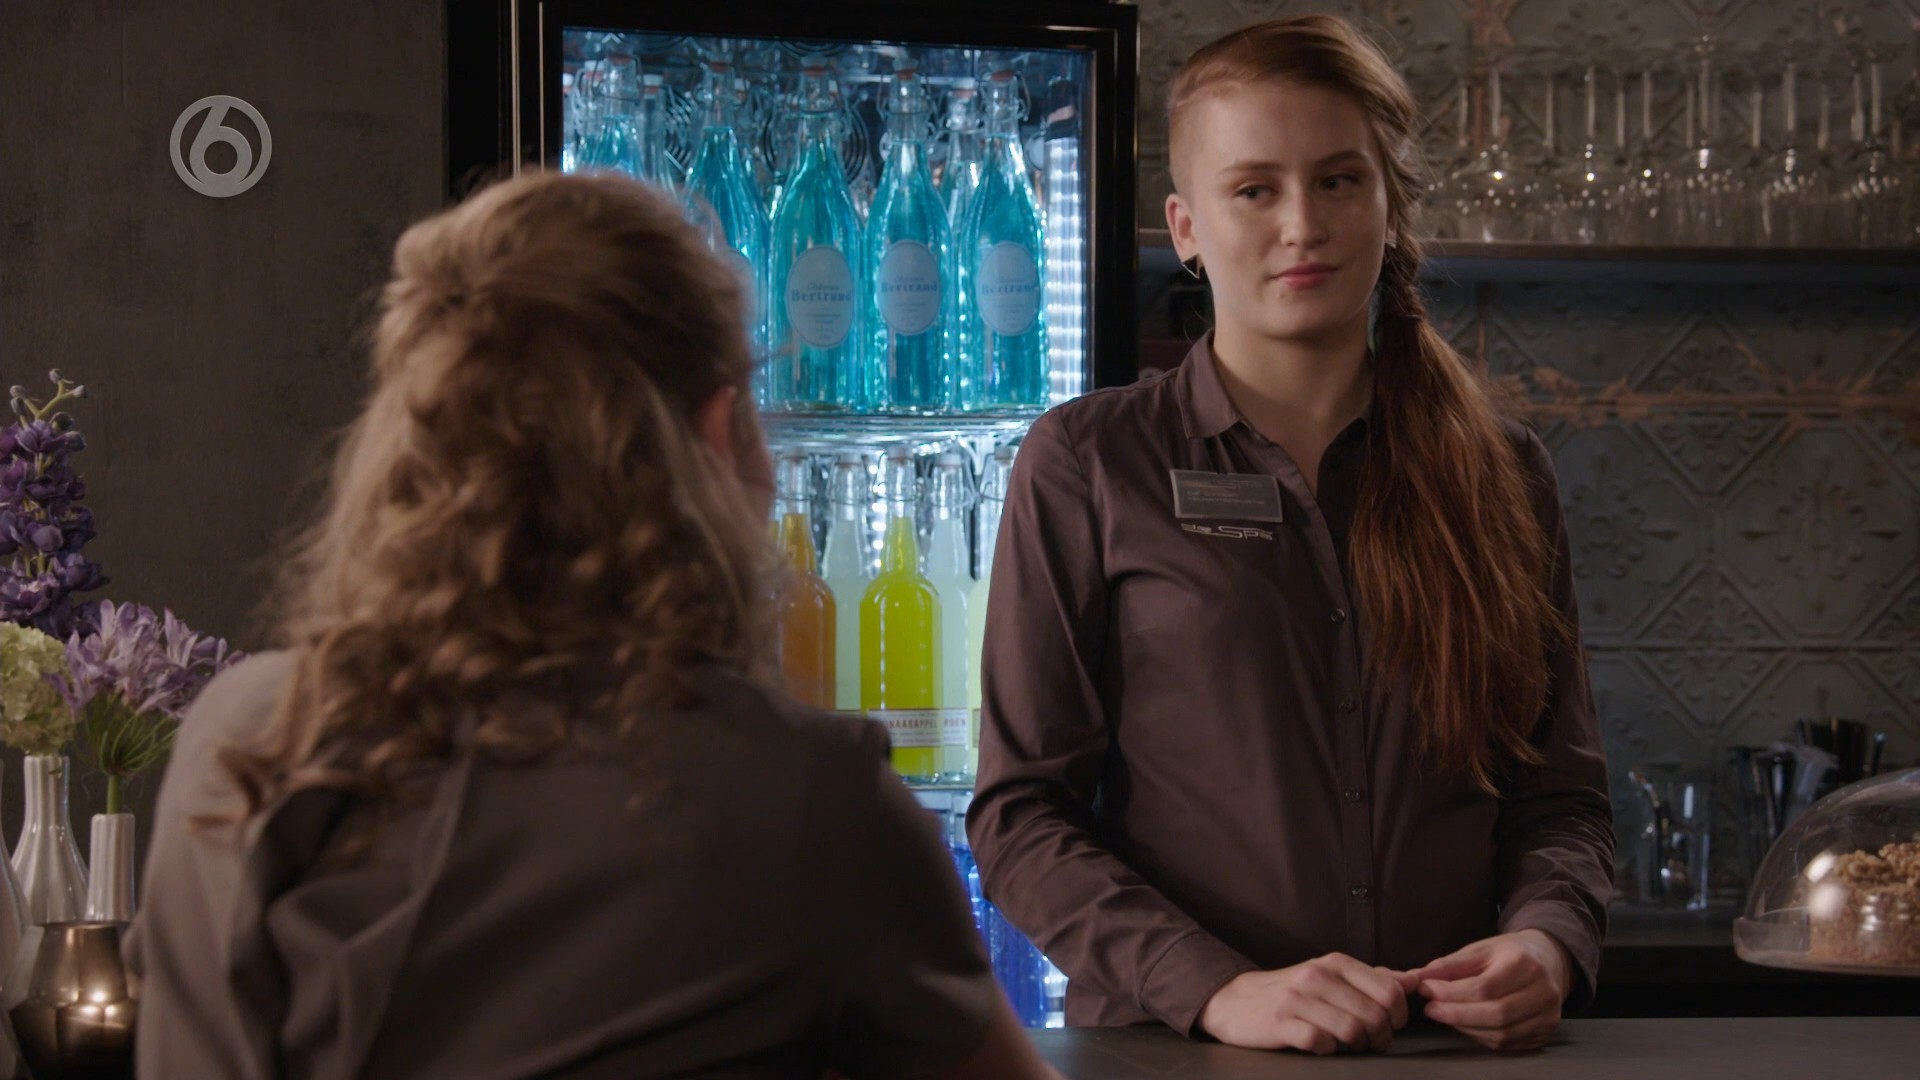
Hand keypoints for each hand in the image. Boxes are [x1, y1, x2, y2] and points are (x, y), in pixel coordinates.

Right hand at [1197, 954, 1418, 1054]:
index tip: (1390, 1026)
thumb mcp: (1331, 976)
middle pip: (1375, 1015)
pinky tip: (1321, 1046)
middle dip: (1380, 1037)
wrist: (1234, 1001)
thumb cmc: (1292, 992)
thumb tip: (1415, 980)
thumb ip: (1373, 978)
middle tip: (1370, 1043)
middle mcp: (1317, 976)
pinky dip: (1327, 1050)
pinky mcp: (1281, 1023)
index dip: (1398, 1016)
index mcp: (1335, 963)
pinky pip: (1321, 1043)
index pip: (1390, 991)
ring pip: (1352, 1031)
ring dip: (1357, 1047)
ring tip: (1349, 1047)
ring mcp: (1298, 1000)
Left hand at [1410, 929, 1570, 1051]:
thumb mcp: (1478, 949)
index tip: (1426, 990)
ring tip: (1447, 1016)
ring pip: (1502, 1033)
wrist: (1548, 959)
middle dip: (1457, 1014)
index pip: (1484, 987)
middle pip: (1496, 1014)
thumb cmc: (1508, 953)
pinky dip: (1483, 1037)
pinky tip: (1468, 1025)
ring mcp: (1548, 1015)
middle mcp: (1543, 991)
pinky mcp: (1546, 1032)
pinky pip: (1509, 1043)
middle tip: (1432, 1009)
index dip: (1451, 993)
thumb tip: (1416, 978)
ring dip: (1468, 1028)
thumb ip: (1448, 965)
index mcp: (1524, 963)